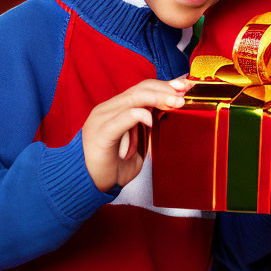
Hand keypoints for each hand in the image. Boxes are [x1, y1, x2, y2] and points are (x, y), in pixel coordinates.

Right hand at [82, 77, 191, 192]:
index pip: (143, 88)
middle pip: (141, 88)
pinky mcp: (100, 133)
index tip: (186, 85)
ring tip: (176, 103)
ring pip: (134, 98)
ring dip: (159, 98)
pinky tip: (151, 120)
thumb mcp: (137, 142)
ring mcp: (102, 119)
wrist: (85, 185)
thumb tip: (170, 112)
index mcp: (116, 109)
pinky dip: (139, 115)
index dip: (165, 84)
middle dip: (166, 88)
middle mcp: (108, 109)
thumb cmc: (111, 166)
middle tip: (185, 94)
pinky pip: (122, 118)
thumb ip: (148, 126)